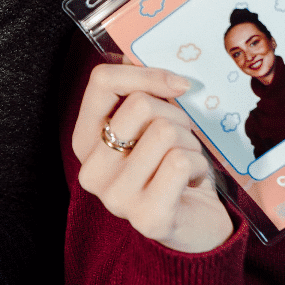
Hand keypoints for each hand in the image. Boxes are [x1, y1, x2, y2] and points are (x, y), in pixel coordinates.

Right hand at [72, 63, 232, 253]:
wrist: (194, 227)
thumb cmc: (171, 168)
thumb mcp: (150, 125)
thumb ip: (140, 92)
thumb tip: (141, 58)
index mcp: (84, 140)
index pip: (101, 81)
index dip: (144, 73)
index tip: (177, 83)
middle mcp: (91, 170)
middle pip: (140, 105)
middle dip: (176, 114)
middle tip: (182, 137)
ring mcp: (116, 198)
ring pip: (165, 132)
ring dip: (190, 143)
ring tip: (187, 162)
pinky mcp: (148, 217)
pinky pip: (180, 162)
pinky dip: (199, 166)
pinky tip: (193, 182)